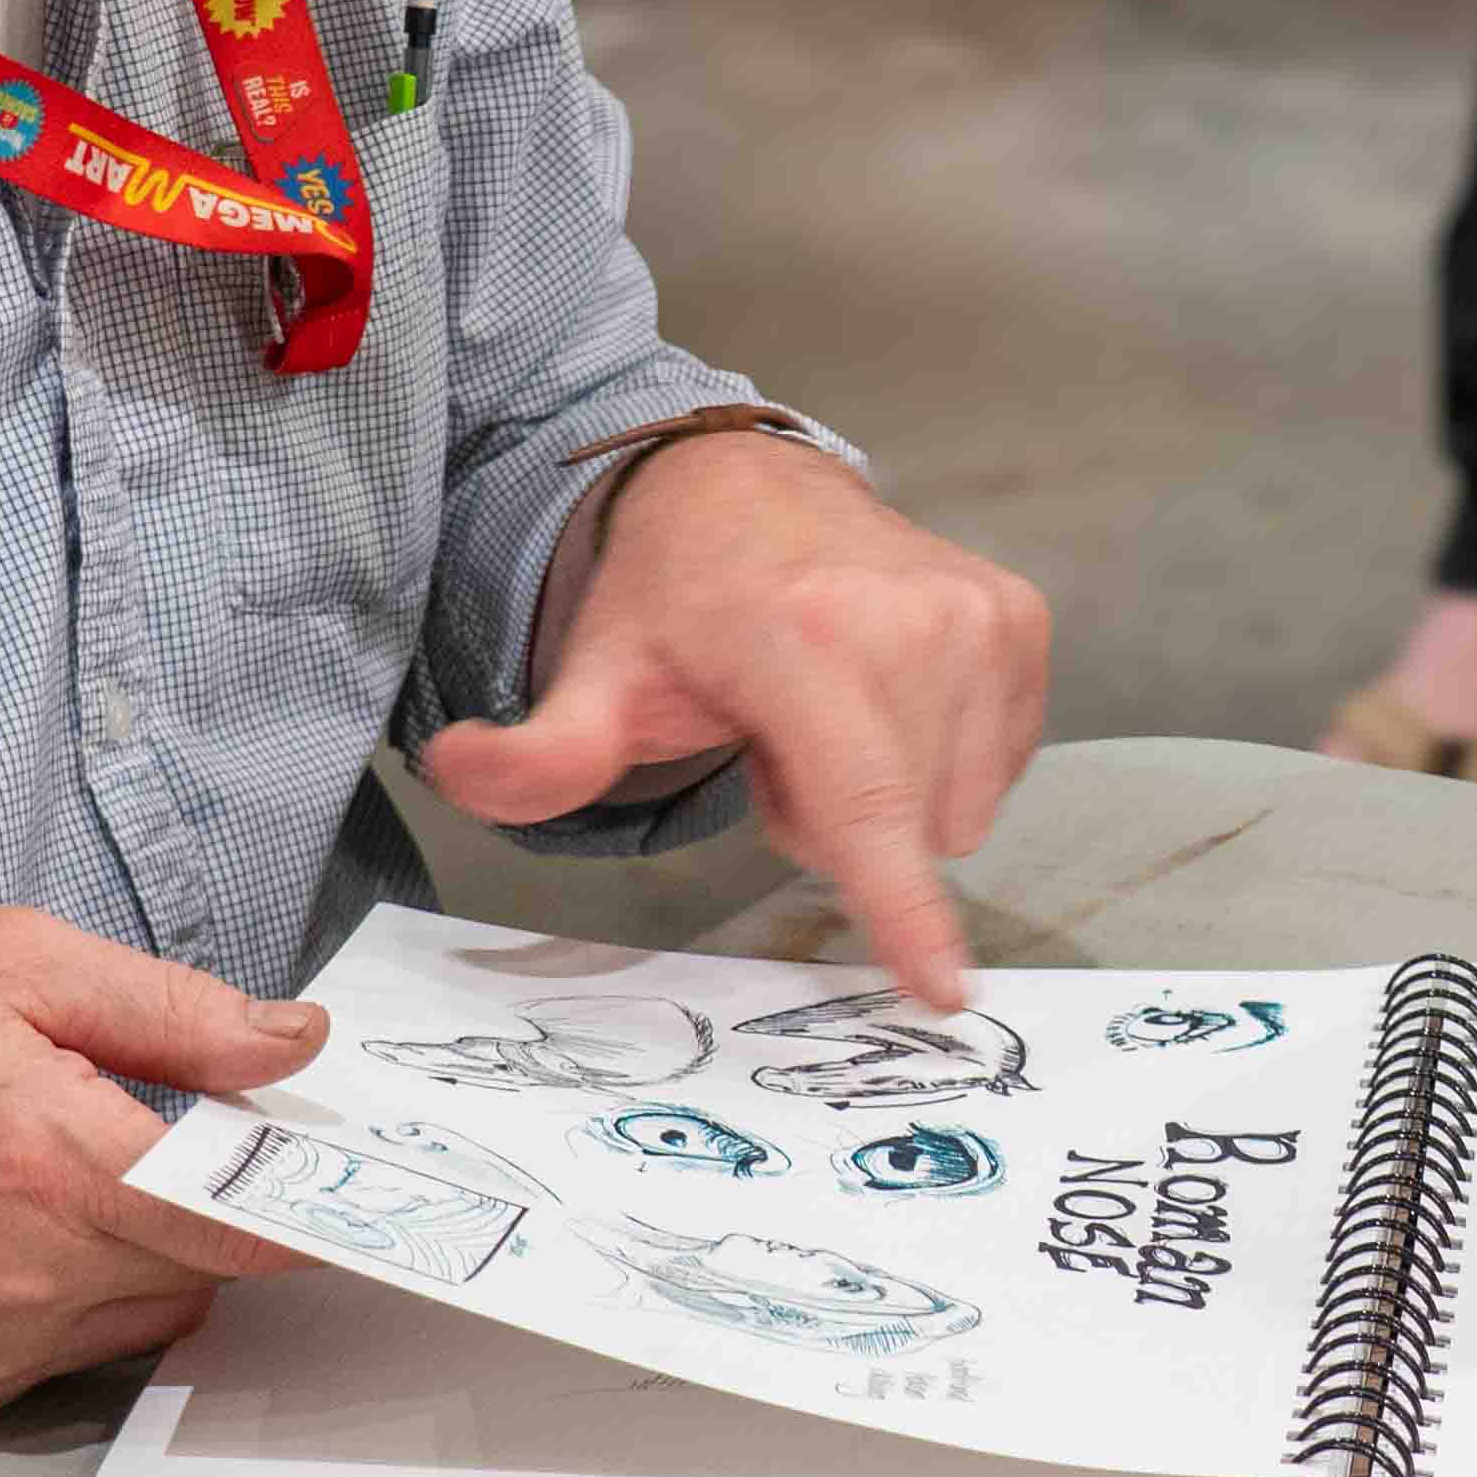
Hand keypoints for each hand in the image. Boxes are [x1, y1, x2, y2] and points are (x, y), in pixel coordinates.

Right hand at [0, 908, 322, 1416]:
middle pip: (215, 1266)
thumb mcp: (8, 962)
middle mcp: (31, 1282)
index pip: (252, 1216)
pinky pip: (82, 1345)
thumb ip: (171, 1009)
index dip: (312, 1187)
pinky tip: (10, 1220)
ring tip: (66, 1163)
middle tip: (169, 1122)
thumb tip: (294, 1044)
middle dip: (218, 1197)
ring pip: (156, 1312)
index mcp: (53, 1165)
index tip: (346, 1159)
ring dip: (153, 1248)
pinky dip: (83, 1289)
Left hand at [421, 434, 1052, 1006]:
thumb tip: (457, 767)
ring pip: (959, 805)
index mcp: (806, 638)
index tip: (944, 990)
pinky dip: (943, 754)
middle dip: (841, 821)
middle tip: (778, 746)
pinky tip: (885, 696)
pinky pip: (1000, 762)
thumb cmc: (676, 599)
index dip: (902, 906)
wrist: (748, 486)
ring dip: (896, 791)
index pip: (863, 801)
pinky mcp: (1019, 616)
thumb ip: (540, 752)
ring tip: (830, 715)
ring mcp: (978, 613)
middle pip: (904, 823)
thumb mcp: (596, 678)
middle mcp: (911, 618)